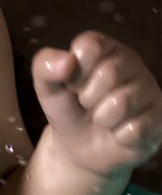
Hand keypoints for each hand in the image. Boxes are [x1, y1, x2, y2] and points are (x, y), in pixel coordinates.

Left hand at [32, 31, 161, 177]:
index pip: (89, 47)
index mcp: (103, 47)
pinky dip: (119, 136)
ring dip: (102, 118)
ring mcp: (150, 89)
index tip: (71, 84)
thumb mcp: (47, 88)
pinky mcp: (160, 118)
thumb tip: (66, 60)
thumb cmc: (68, 109)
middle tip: (87, 104)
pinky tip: (118, 132)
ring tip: (102, 118)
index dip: (74, 72)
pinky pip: (135, 128)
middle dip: (88, 97)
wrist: (82, 148)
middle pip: (109, 73)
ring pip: (122, 102)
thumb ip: (44, 67)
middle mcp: (131, 61)